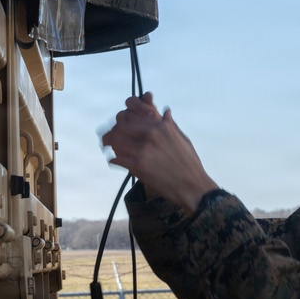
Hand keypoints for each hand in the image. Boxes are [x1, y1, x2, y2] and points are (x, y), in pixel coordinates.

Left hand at [101, 93, 218, 214]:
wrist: (192, 186)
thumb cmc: (189, 162)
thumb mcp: (182, 138)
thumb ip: (169, 124)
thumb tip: (164, 111)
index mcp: (160, 126)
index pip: (133, 115)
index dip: (122, 119)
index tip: (119, 124)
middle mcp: (151, 134)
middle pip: (121, 125)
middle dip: (113, 130)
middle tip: (108, 136)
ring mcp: (143, 150)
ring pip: (115, 140)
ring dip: (109, 143)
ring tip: (107, 147)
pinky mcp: (138, 166)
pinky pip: (117, 159)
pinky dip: (113, 159)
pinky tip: (114, 161)